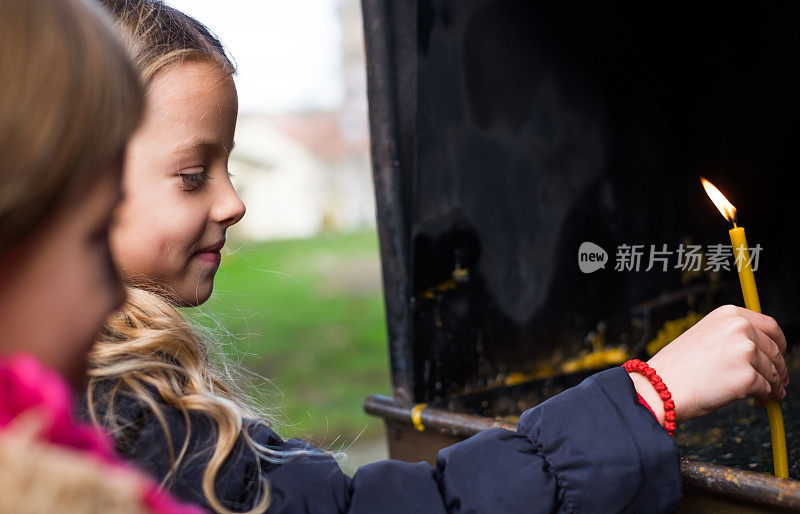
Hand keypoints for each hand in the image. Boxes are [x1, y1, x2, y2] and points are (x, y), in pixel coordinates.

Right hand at [631, 305, 787, 424]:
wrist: (660, 386)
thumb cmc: (677, 366)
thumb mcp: (703, 337)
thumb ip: (732, 338)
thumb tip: (761, 353)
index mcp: (728, 315)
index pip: (769, 325)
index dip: (779, 342)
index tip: (780, 354)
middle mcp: (739, 328)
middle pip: (774, 349)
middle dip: (779, 367)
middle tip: (779, 381)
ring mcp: (745, 351)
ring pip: (773, 371)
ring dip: (773, 384)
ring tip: (766, 394)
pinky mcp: (748, 376)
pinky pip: (767, 389)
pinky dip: (766, 397)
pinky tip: (759, 401)